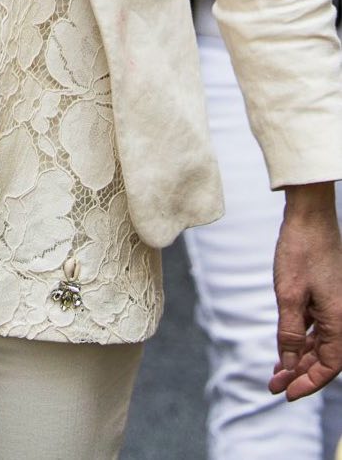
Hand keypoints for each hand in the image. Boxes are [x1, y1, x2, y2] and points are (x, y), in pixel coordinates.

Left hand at [269, 184, 341, 400]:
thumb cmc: (300, 251)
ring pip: (319, 342)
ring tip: (276, 371)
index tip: (286, 394)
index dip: (308, 383)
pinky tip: (285, 347)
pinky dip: (301, 338)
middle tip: (274, 386)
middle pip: (324, 356)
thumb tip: (288, 365)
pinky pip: (317, 326)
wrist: (309, 215)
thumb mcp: (288, 295)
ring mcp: (336, 305)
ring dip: (298, 357)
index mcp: (340, 320)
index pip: (328, 365)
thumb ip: (288, 333)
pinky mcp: (327, 295)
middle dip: (299, 373)